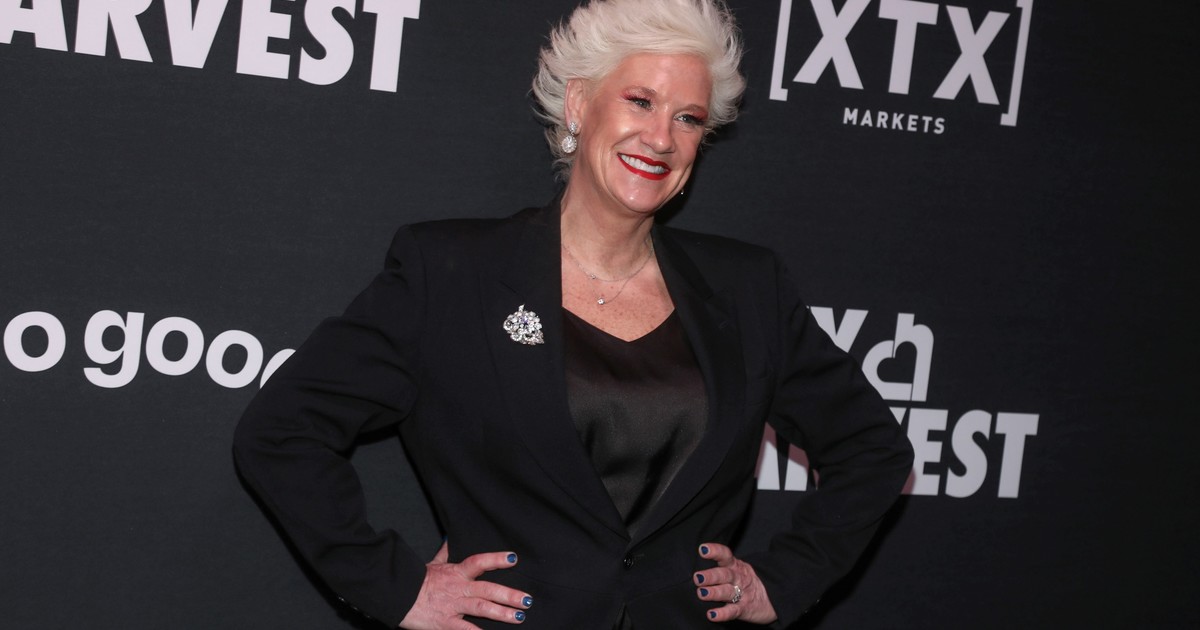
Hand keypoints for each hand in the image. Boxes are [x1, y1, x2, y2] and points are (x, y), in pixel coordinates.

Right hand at [398, 542, 532, 628]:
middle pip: (487, 589)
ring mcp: (453, 606)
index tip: (514, 557)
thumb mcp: (432, 564)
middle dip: (509, 595)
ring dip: (502, 613)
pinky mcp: (446, 623)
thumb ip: (445, 553)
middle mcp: (458, 588)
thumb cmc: (417, 581)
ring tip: (518, 616)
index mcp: (456, 573)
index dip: (496, 559)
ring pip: (481, 608)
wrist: (398, 596)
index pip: (479, 562)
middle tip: (527, 600)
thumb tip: (451, 538)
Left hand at [693, 543, 777, 623]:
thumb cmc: (747, 582)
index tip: (702, 549)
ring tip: (702, 593)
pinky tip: (712, 614)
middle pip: (724, 575)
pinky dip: (722, 614)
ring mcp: (741, 594)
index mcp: (735, 566)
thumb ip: (721, 567)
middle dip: (711, 575)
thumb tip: (697, 568)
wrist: (773, 598)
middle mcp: (738, 578)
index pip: (725, 555)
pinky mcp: (743, 609)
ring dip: (714, 592)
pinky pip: (732, 611)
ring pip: (727, 592)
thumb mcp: (738, 569)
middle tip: (698, 577)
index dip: (715, 551)